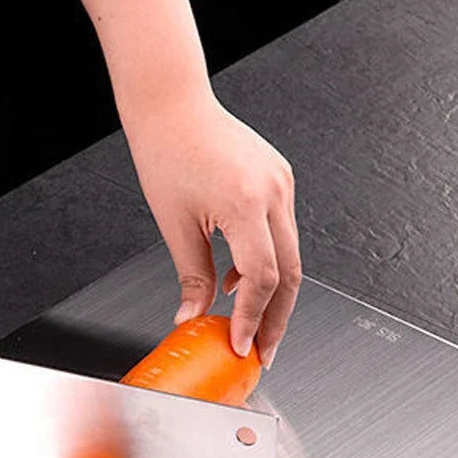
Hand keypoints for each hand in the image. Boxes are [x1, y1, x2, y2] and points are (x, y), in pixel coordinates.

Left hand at [124, 95, 300, 365]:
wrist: (173, 105)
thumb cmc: (167, 152)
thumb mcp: (174, 225)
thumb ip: (192, 277)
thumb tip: (192, 319)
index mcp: (246, 202)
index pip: (262, 279)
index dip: (252, 319)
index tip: (240, 346)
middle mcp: (273, 191)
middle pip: (289, 274)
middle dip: (276, 320)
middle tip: (263, 352)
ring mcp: (281, 183)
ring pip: (290, 256)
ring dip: (272, 296)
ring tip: (252, 327)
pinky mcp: (278, 180)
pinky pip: (280, 233)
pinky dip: (266, 264)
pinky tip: (238, 285)